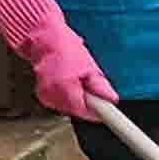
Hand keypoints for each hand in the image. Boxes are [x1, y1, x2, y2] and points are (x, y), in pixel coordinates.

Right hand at [0, 0, 113, 121]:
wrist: (42, 38)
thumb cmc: (65, 48)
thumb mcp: (89, 66)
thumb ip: (100, 85)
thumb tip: (112, 99)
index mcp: (66, 89)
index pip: (88, 113)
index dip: (101, 115)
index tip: (116, 122)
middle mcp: (53, 96)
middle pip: (80, 110)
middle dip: (89, 101)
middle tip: (90, 82)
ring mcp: (46, 96)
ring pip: (71, 106)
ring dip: (78, 97)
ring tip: (76, 77)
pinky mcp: (43, 95)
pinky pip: (62, 101)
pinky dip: (68, 94)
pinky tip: (68, 80)